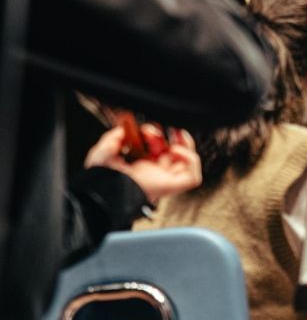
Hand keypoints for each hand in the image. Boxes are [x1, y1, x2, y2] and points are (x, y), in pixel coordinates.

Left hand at [85, 126, 201, 203]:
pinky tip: (176, 150)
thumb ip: (113, 137)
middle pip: (174, 152)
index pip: (156, 148)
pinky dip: (190, 160)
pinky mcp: (173, 186)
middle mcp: (154, 173)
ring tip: (177, 133)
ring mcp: (165, 179)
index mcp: (140, 166)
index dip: (154, 134)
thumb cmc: (101, 179)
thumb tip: (123, 128)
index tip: (144, 129)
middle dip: (173, 135)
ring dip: (186, 144)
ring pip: (187, 162)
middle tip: (167, 128)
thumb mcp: (102, 151)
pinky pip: (193, 177)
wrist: (106, 192)